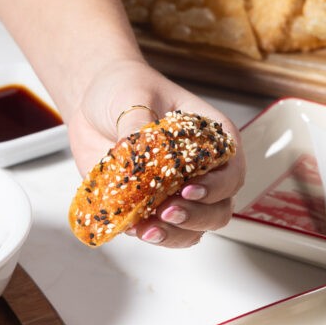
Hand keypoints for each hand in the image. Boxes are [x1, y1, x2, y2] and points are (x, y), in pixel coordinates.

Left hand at [65, 59, 245, 247]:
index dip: (216, 187)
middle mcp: (203, 171)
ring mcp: (178, 193)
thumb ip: (138, 125)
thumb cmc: (125, 89)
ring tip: (148, 229)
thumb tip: (134, 151)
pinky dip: (152, 236)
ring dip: (175, 234)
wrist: (94, 104)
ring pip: (195, 229)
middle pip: (220, 209)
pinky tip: (134, 229)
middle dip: (196, 217)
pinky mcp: (151, 207)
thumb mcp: (133, 95)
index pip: (232, 171)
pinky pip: (163, 233)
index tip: (189, 190)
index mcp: (212, 139)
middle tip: (167, 211)